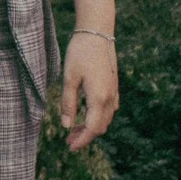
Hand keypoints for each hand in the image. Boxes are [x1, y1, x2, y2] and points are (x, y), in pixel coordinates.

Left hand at [61, 33, 118, 149]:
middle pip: (100, 127)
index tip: (70, 146)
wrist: (97, 33)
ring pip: (106, 119)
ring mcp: (114, 93)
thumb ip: (68, 103)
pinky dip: (98, 117)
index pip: (93, 129)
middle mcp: (110, 98)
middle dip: (85, 136)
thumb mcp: (69, 77)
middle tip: (68, 139)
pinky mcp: (114, 87)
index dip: (82, 140)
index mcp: (99, 98)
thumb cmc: (80, 53)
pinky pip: (109, 110)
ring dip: (92, 127)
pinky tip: (87, 114)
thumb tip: (66, 125)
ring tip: (74, 127)